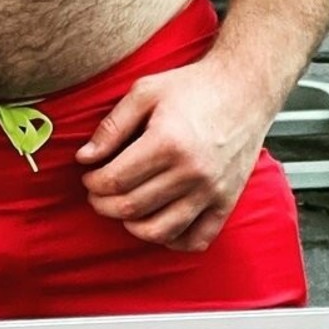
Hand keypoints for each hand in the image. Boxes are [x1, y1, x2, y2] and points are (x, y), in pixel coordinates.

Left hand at [76, 56, 272, 251]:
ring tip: (121, 208)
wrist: (244, 89)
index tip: (88, 176)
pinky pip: (197, 239)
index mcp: (167, 142)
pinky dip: (172, 241)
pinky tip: (158, 225)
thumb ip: (111, 126)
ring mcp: (211, 191)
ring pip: (159, 230)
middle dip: (104, 204)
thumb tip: (84, 157)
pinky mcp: (227, 202)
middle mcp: (191, 172)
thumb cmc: (193, 87)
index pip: (116, 180)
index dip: (93, 183)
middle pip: (132, 207)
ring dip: (131, 225)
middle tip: (96, 193)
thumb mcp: (145, 92)